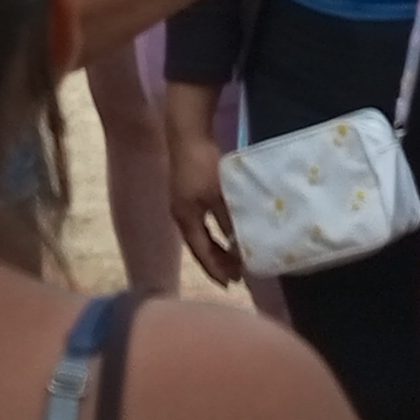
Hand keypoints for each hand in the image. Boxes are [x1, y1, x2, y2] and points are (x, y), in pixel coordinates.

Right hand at [167, 114, 244, 289]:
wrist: (186, 135)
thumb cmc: (201, 166)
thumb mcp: (218, 194)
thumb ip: (227, 220)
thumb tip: (238, 244)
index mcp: (186, 220)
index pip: (202, 253)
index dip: (216, 269)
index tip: (232, 283)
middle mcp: (181, 217)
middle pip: (200, 247)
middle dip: (217, 262)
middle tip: (236, 276)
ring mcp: (183, 206)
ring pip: (200, 236)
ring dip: (216, 248)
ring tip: (233, 259)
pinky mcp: (187, 195)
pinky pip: (201, 224)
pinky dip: (214, 234)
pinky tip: (226, 232)